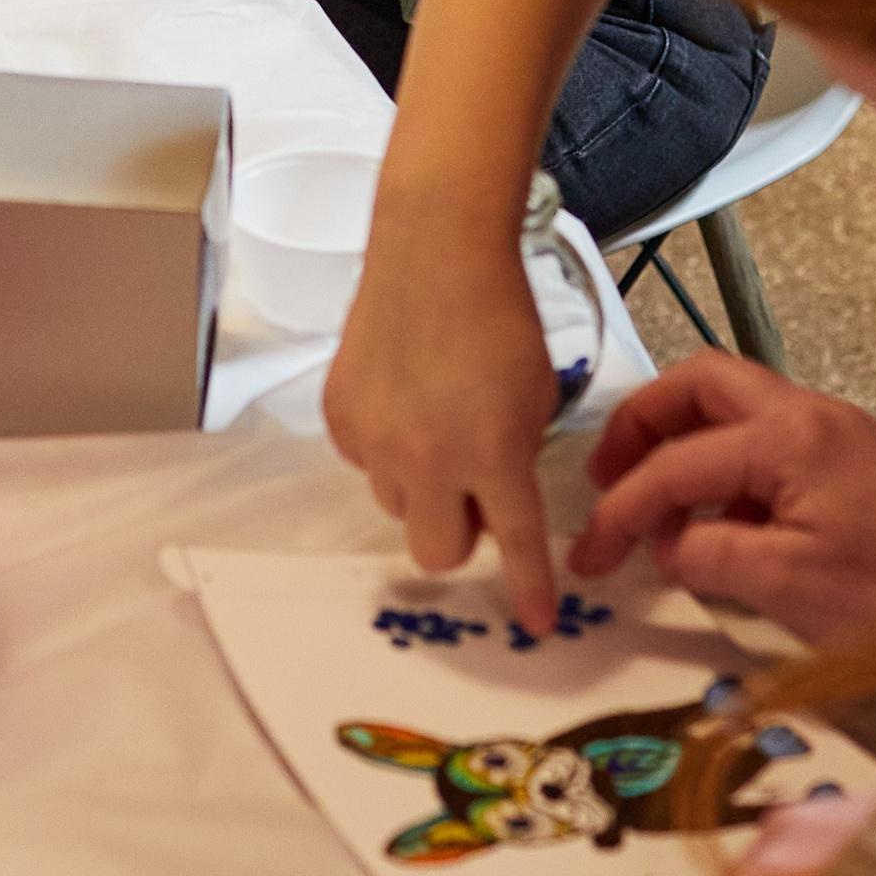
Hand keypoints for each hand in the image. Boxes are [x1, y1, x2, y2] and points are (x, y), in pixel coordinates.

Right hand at [327, 238, 561, 629]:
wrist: (435, 250)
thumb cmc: (500, 316)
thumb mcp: (534, 395)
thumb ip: (516, 457)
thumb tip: (494, 502)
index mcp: (491, 452)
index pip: (515, 542)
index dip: (528, 589)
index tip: (536, 624)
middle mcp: (428, 458)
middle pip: (438, 552)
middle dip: (459, 532)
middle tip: (473, 488)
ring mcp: (375, 440)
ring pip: (399, 504)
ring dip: (421, 483)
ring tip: (434, 419)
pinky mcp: (339, 418)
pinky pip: (366, 462)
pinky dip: (386, 444)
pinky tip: (402, 395)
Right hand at [570, 354, 875, 643]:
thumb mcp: (790, 586)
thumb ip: (712, 555)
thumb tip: (668, 544)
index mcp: (786, 438)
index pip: (677, 464)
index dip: (622, 509)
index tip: (590, 554)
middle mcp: (804, 411)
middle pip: (699, 382)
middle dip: (642, 423)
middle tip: (608, 476)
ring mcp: (828, 425)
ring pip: (731, 399)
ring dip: (681, 436)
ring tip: (651, 497)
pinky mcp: (844, 451)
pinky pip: (762, 433)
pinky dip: (722, 462)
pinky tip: (716, 520)